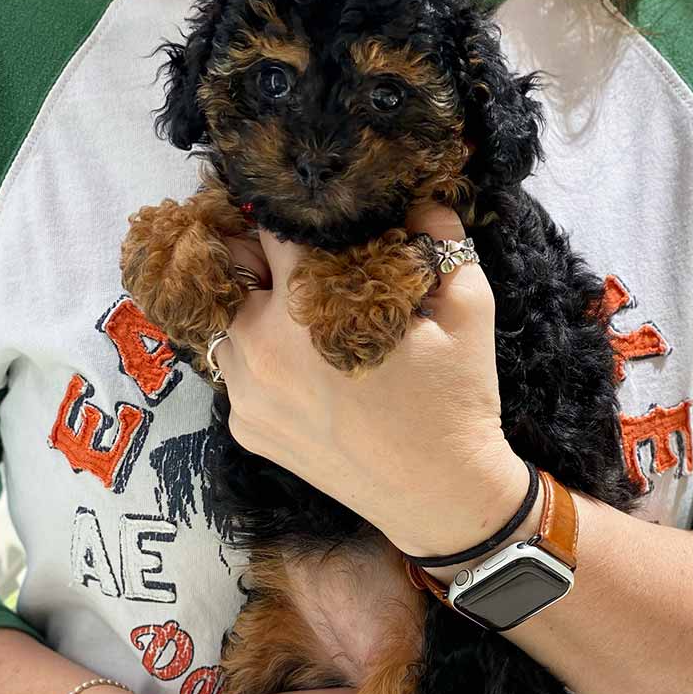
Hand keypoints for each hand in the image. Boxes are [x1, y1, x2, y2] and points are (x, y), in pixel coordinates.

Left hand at [215, 204, 530, 556]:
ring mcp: (245, 395)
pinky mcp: (244, 429)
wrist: (440, 495)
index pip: (269, 226)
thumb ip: (440, 238)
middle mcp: (259, 350)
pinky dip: (257, 355)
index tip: (304, 208)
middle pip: (231, 267)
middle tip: (299, 258)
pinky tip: (300, 366)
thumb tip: (416, 198)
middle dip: (262, 253)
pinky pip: (234, 370)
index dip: (289, 209)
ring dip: (253, 304)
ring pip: (225, 320)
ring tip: (298, 312)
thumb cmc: (456, 401)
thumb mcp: (467, 309)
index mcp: (305, 310)